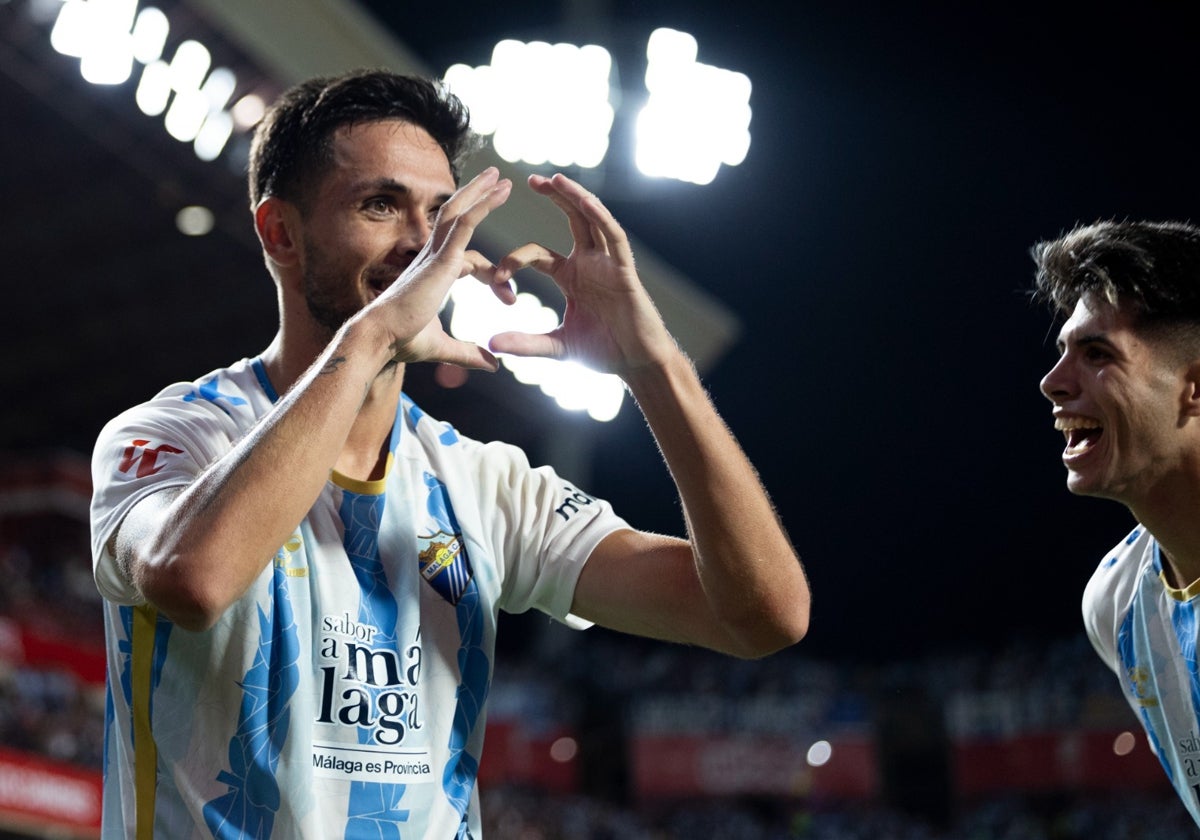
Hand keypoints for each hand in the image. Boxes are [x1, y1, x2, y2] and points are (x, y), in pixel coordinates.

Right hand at [362, 167, 514, 369]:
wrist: (380, 339)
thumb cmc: (401, 342)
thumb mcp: (442, 348)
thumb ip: (468, 353)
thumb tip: (493, 364)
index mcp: (432, 274)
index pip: (467, 260)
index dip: (492, 276)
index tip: (510, 300)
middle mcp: (431, 257)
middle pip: (455, 218)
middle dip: (475, 199)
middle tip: (496, 183)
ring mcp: (435, 254)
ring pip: (459, 211)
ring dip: (480, 192)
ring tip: (500, 176)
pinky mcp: (441, 258)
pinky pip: (466, 223)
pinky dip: (484, 204)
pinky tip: (500, 190)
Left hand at [487, 173, 677, 375]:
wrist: (638, 364)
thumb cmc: (604, 351)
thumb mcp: (557, 346)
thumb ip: (527, 343)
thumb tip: (492, 345)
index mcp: (571, 275)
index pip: (538, 254)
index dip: (515, 259)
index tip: (495, 276)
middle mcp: (590, 262)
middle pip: (571, 218)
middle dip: (554, 197)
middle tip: (530, 179)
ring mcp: (608, 264)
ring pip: (592, 220)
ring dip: (575, 197)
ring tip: (555, 179)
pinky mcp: (625, 271)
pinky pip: (614, 238)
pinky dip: (601, 218)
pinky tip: (585, 202)